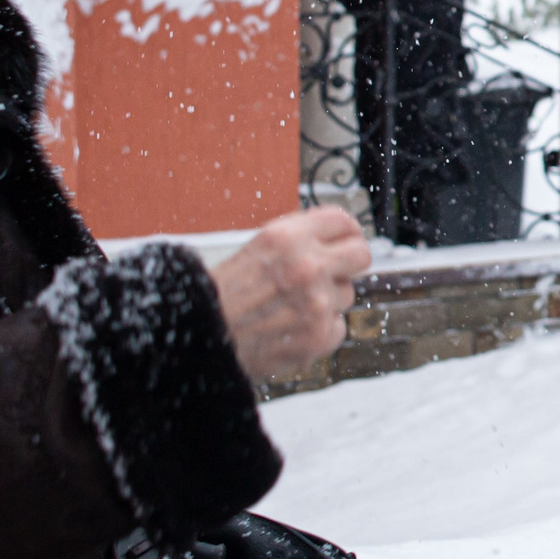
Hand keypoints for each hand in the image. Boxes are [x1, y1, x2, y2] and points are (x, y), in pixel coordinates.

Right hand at [207, 207, 370, 384]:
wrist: (198, 337)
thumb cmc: (219, 294)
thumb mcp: (254, 248)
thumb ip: (297, 241)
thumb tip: (335, 240)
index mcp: (287, 237)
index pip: (343, 221)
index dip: (346, 232)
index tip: (344, 240)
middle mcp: (307, 266)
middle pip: (361, 254)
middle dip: (350, 262)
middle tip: (335, 270)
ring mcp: (317, 303)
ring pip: (347, 294)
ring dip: (327, 299)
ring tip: (291, 307)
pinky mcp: (320, 336)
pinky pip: (337, 326)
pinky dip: (319, 330)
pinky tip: (291, 329)